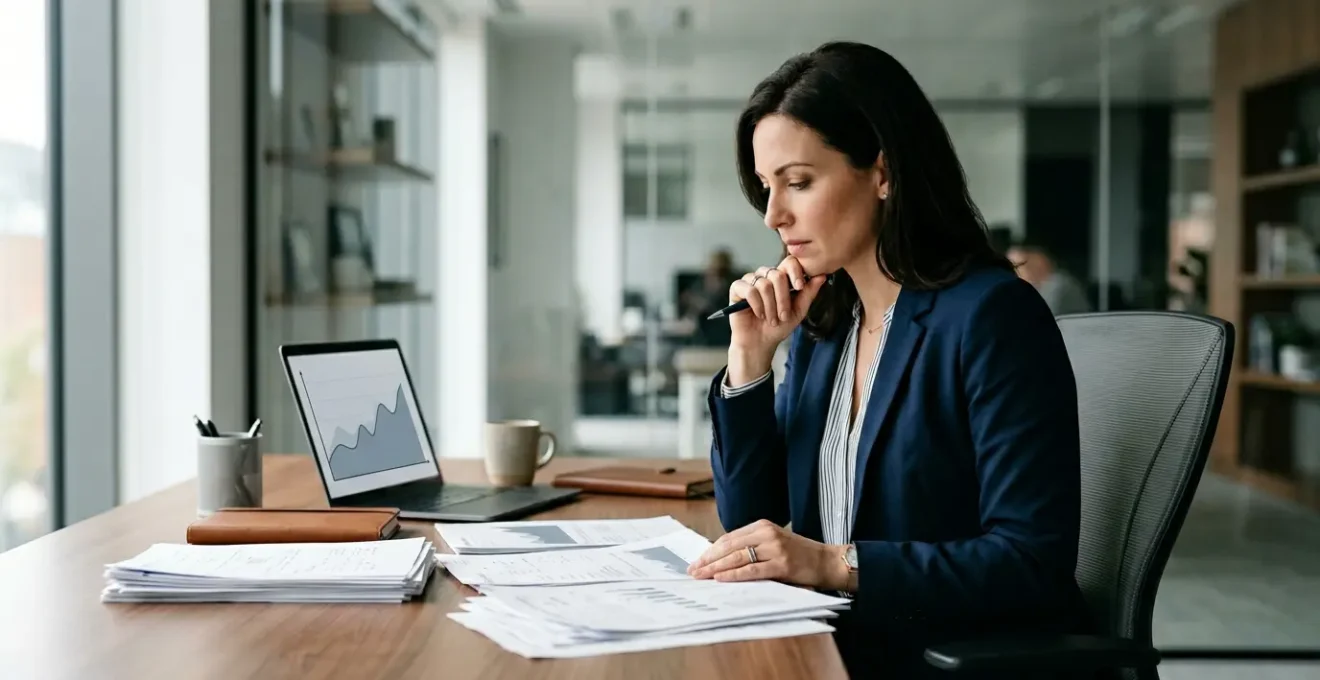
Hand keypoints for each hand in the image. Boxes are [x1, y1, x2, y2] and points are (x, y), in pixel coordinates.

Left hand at [686, 519, 850, 591]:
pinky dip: (734, 575)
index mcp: (762, 525)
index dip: (711, 550)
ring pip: (737, 557)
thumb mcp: (773, 543)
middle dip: (708, 559)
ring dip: (716, 568)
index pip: (729, 537)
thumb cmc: (799, 555)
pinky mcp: (781, 564)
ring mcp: (774, 548)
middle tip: (693, 570)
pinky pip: (751, 570)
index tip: (697, 560)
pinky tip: (720, 578)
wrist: (826, 561)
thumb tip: (721, 559)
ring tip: (701, 576)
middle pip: (729, 546)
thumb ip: (752, 546)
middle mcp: (766, 533)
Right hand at [727, 257, 827, 356]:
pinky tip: (759, 314)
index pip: (789, 262)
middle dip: (783, 299)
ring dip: (770, 306)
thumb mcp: (799, 311)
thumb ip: (809, 293)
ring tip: (771, 320)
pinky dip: (757, 305)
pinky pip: (749, 290)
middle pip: (777, 275)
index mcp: (781, 277)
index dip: (795, 271)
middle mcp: (765, 275)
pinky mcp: (737, 288)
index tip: (799, 287)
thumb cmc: (779, 327)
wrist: (760, 342)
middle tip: (783, 316)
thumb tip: (822, 275)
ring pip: (764, 284)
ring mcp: (750, 280)